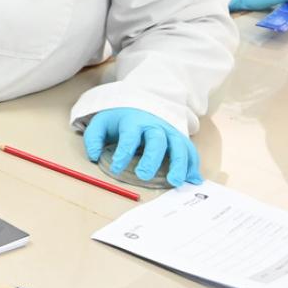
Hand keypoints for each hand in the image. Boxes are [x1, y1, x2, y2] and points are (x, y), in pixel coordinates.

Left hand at [83, 108, 201, 187]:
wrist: (140, 105)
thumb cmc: (120, 120)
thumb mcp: (101, 123)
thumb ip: (94, 138)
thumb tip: (93, 156)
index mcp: (133, 121)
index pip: (129, 136)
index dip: (123, 152)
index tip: (117, 168)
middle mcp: (154, 126)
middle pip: (157, 140)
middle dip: (151, 158)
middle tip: (144, 175)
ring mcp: (170, 132)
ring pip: (179, 145)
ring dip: (179, 164)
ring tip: (175, 181)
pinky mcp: (180, 139)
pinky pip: (190, 151)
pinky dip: (193, 165)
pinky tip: (193, 179)